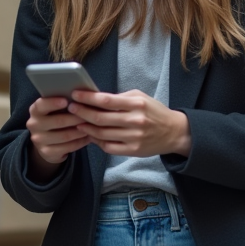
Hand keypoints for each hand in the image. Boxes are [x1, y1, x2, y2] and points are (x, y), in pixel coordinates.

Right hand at [25, 96, 90, 181]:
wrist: (46, 142)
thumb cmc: (55, 118)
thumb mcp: (54, 110)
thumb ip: (63, 102)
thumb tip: (81, 96)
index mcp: (35, 110)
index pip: (41, 105)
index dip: (53, 103)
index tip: (66, 101)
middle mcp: (34, 125)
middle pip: (57, 121)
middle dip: (76, 118)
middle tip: (90, 115)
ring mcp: (39, 140)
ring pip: (64, 136)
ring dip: (80, 131)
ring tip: (92, 126)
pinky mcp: (46, 152)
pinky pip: (67, 147)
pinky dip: (80, 142)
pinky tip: (88, 137)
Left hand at [68, 90, 191, 157]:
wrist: (174, 132)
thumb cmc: (154, 112)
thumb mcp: (140, 98)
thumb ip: (120, 98)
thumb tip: (95, 98)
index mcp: (137, 104)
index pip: (106, 100)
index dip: (88, 98)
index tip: (76, 95)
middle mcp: (135, 121)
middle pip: (101, 118)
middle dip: (82, 112)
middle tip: (71, 108)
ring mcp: (134, 138)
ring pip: (102, 134)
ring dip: (86, 127)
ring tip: (77, 122)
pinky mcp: (133, 150)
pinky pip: (108, 146)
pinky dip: (97, 141)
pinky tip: (91, 134)